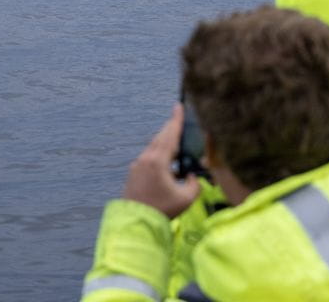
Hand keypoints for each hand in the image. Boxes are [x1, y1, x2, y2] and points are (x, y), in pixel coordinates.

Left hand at [122, 103, 200, 218]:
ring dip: (165, 141)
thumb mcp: (186, 198)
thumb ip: (193, 184)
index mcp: (158, 161)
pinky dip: (159, 153)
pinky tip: (167, 162)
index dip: (176, 120)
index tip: (178, 105)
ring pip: (154, 146)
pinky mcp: (134, 173)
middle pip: (160, 137)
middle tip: (179, 119)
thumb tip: (190, 177)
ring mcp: (138, 165)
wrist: (136, 222)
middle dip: (170, 128)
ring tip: (176, 141)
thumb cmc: (162, 209)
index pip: (170, 135)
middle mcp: (146, 158)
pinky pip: (149, 156)